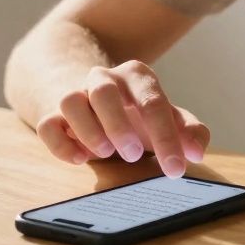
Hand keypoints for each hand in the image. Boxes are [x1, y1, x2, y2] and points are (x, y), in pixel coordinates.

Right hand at [35, 60, 208, 177]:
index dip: (167, 137)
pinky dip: (61, 144)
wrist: (92, 97)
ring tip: (106, 153)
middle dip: (119, 124)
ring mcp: (75, 94)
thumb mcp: (166, 118)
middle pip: (104, 91)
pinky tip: (79, 159)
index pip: (152, 101)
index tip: (176, 168)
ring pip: (70, 101)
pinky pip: (48, 124)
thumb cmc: (135, 112)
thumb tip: (196, 151)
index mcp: (136, 76)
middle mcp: (103, 79)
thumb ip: (188, 132)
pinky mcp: (53, 114)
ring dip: (88, 130)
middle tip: (134, 154)